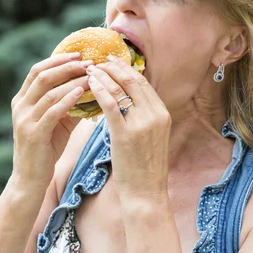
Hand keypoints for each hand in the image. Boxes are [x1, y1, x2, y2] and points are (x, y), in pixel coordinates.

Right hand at [10, 53, 92, 189]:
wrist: (30, 180)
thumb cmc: (46, 149)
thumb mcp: (57, 122)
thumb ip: (68, 103)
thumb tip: (91, 86)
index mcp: (22, 100)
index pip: (37, 70)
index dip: (57, 59)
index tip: (78, 53)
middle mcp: (20, 106)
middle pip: (42, 75)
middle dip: (66, 66)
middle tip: (87, 61)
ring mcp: (25, 120)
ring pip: (48, 91)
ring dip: (71, 80)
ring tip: (90, 74)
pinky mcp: (34, 134)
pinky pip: (52, 111)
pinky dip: (67, 99)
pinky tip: (82, 92)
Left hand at [86, 56, 170, 200]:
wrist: (146, 193)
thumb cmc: (144, 167)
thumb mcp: (152, 136)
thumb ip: (143, 116)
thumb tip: (126, 98)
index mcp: (162, 113)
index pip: (143, 83)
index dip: (126, 69)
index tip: (112, 61)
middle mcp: (155, 115)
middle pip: (133, 81)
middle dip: (114, 67)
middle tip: (99, 59)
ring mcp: (141, 124)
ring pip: (121, 89)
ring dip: (104, 76)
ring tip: (90, 69)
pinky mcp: (125, 134)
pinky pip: (110, 105)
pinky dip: (99, 90)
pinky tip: (90, 84)